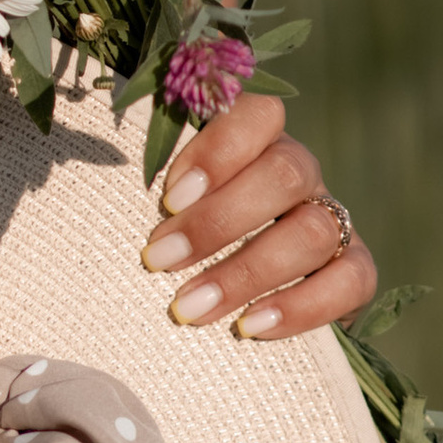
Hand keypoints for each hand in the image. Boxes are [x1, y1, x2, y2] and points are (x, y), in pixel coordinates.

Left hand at [137, 89, 376, 344]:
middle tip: (158, 261)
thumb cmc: (174, 236)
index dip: (219, 152)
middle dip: (218, 221)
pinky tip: (249, 327)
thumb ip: (141, 184)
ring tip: (189, 310)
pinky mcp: (353, 268)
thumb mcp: (157, 204)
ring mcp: (331, 217)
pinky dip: (301, 306)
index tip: (167, 200)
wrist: (226, 294)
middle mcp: (299, 172)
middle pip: (286, 173)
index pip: (260, 114)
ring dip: (246, 272)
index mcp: (254, 140)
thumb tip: (89, 175)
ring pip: (312, 230)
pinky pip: (352, 280)